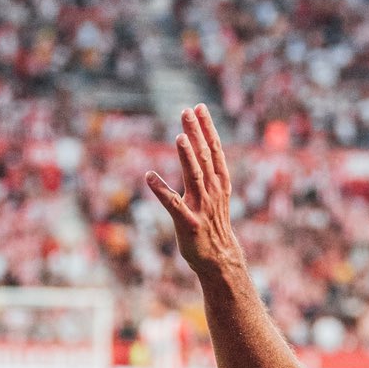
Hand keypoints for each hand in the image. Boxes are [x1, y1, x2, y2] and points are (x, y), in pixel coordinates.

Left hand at [145, 106, 241, 275]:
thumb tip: (200, 147)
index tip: (200, 108)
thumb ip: (208, 173)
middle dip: (196, 133)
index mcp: (220, 184)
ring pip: (194, 177)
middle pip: (204, 157)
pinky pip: (172, 204)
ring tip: (179, 136)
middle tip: (187, 111)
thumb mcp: (217, 196)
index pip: (215, 150)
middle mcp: (212, 192)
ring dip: (187, 156)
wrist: (219, 258)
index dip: (207, 128)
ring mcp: (201, 208)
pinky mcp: (188, 223)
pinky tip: (148, 176)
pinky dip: (161, 190)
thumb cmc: (213, 224)